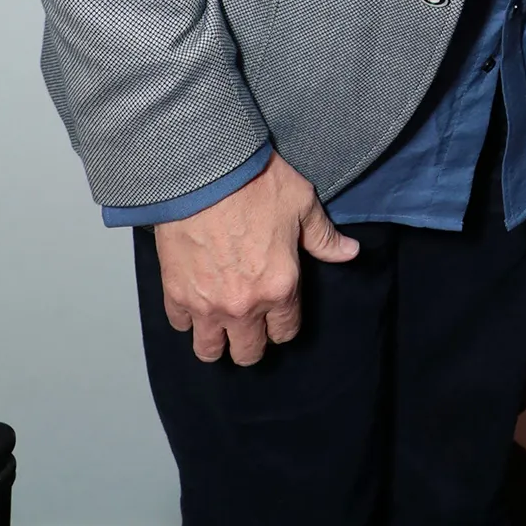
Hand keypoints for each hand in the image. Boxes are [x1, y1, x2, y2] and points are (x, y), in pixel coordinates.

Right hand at [154, 152, 358, 365]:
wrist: (205, 173)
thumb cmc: (256, 185)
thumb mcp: (302, 204)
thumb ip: (324, 237)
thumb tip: (349, 252)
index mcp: (280, 288)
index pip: (285, 332)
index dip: (284, 325)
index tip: (279, 314)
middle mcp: (244, 306)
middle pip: (248, 352)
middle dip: (252, 343)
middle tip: (250, 324)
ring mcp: (206, 305)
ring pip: (209, 351)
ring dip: (217, 342)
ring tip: (220, 326)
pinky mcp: (176, 293)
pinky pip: (180, 325)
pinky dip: (187, 318)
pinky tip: (195, 302)